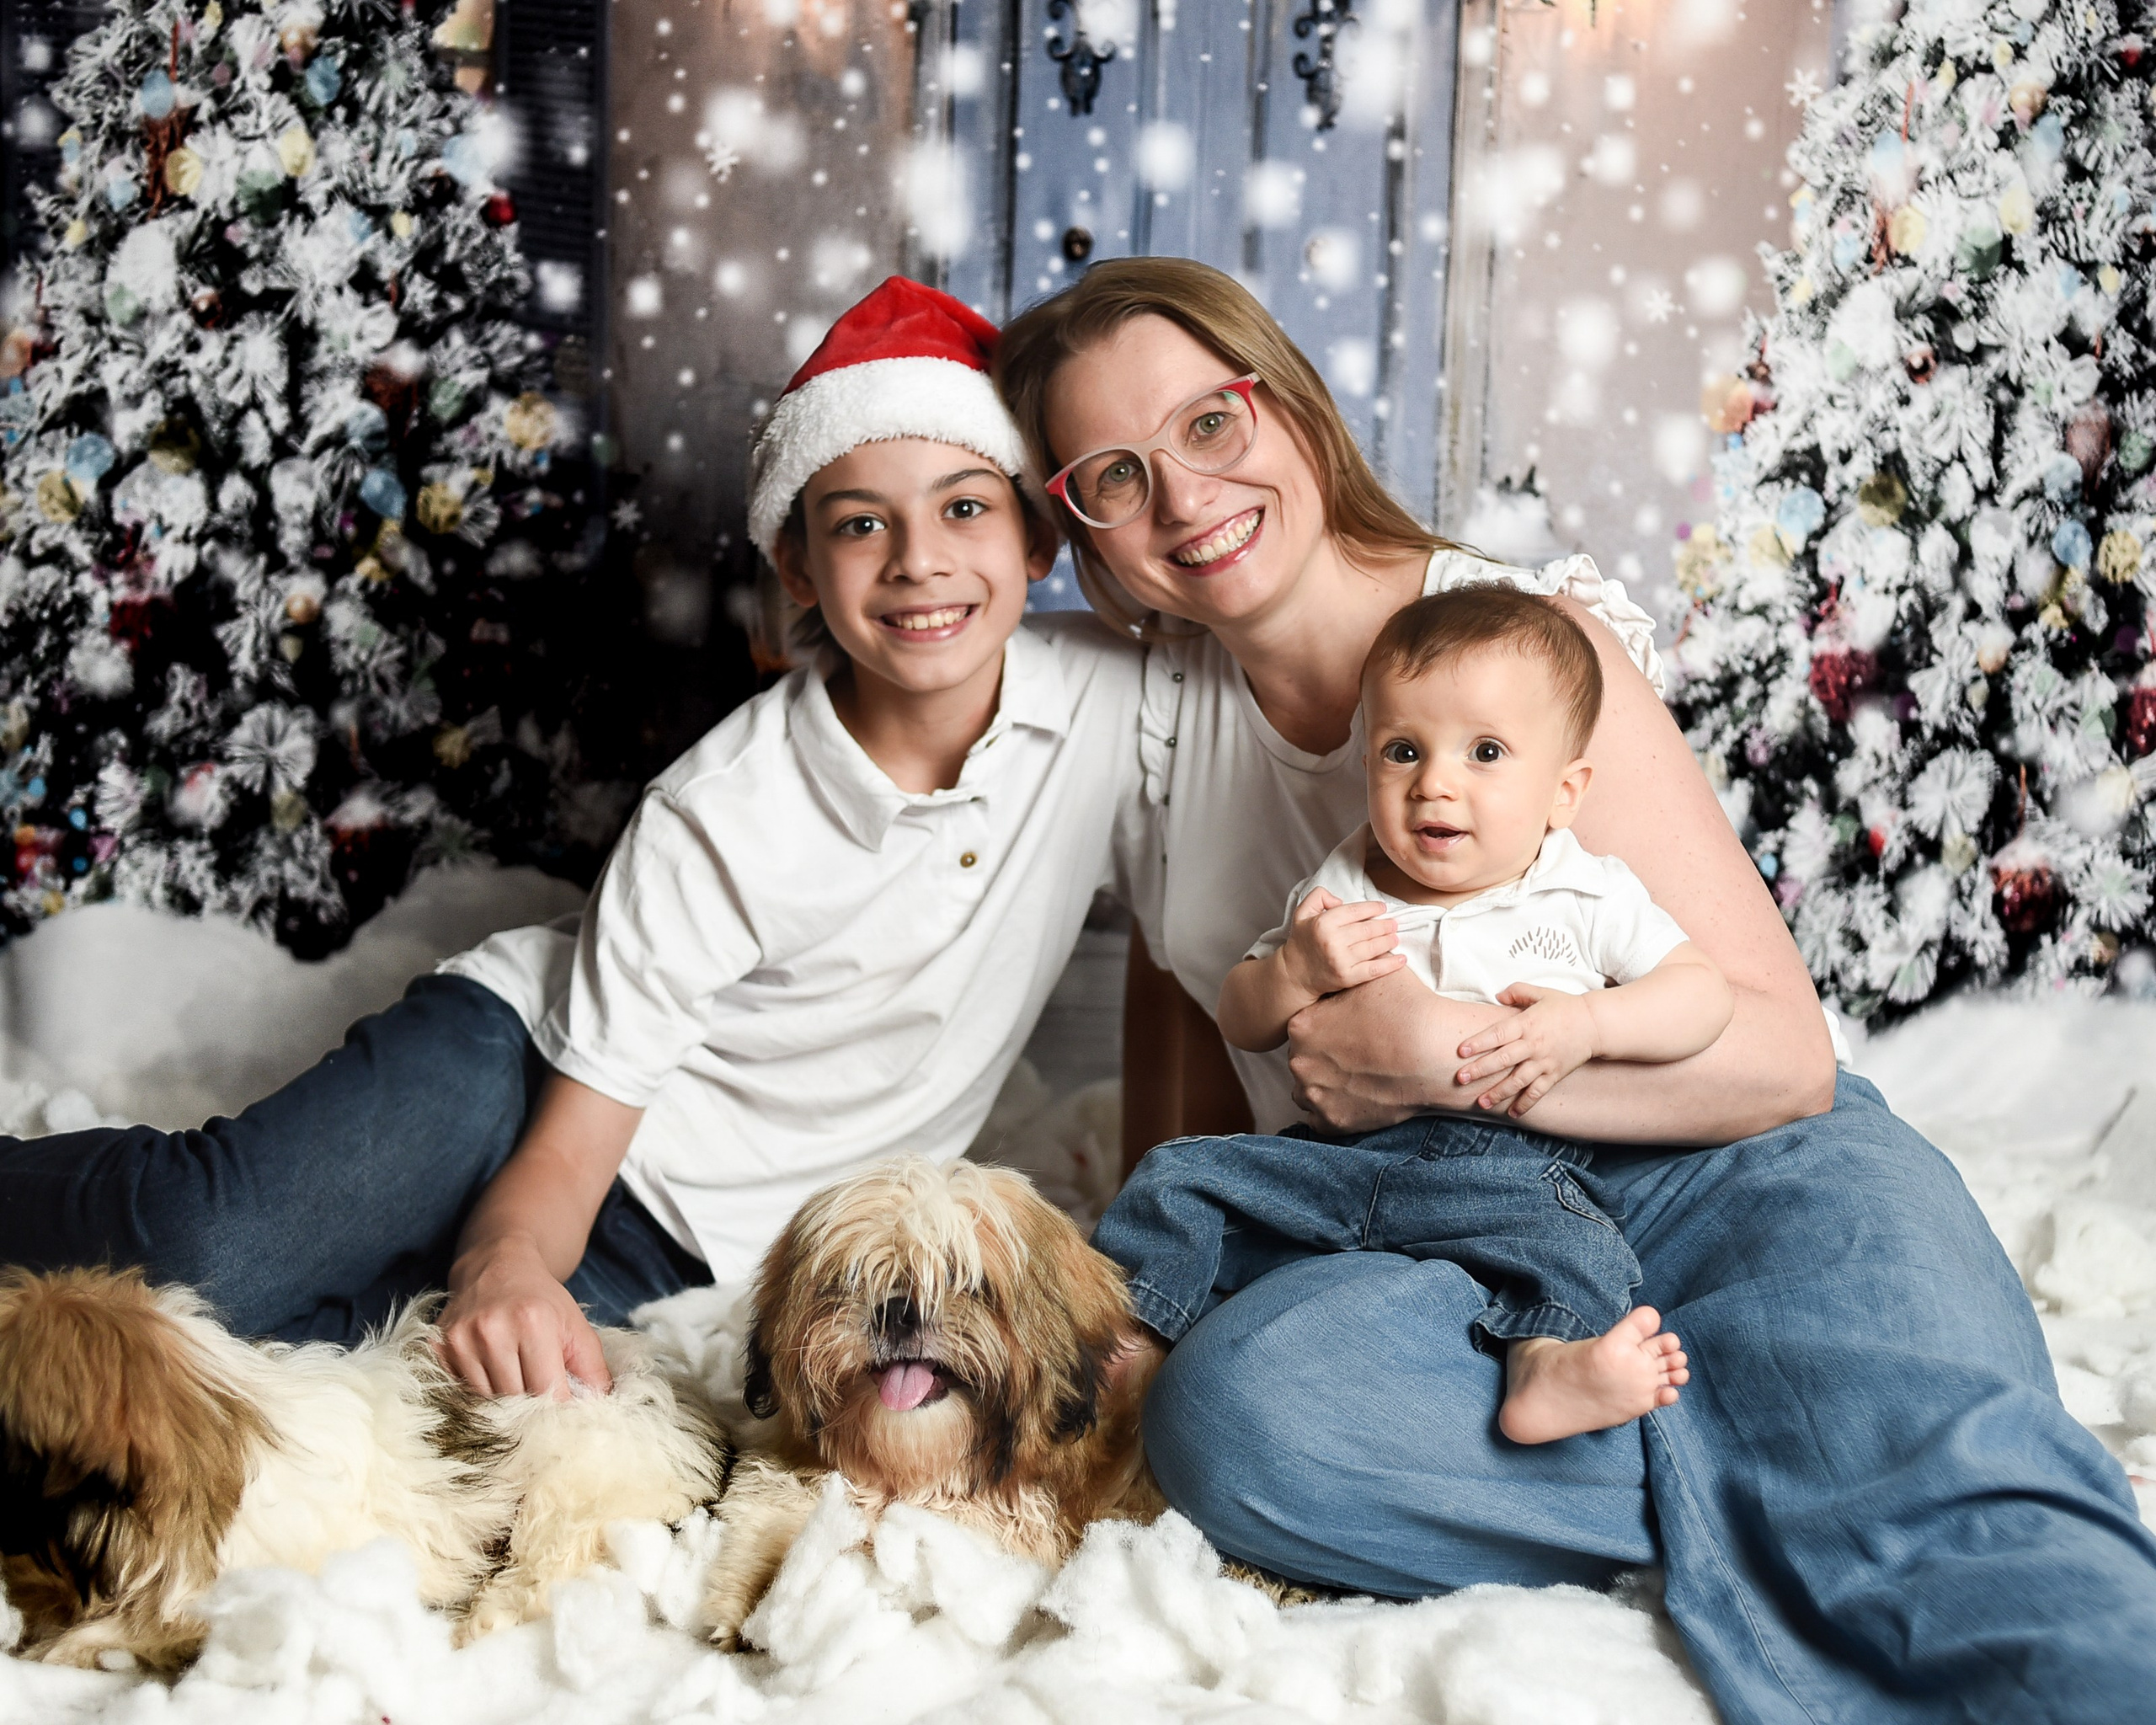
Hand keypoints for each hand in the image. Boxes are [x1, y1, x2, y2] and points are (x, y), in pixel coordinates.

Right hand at [439, 1234, 612, 1398]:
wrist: (498, 1266)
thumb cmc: (542, 1301)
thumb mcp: (577, 1326)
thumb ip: (593, 1369)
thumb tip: (597, 1410)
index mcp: (533, 1323)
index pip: (548, 1391)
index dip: (560, 1410)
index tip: (566, 1417)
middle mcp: (492, 1330)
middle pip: (515, 1400)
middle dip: (531, 1407)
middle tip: (540, 1400)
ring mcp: (460, 1339)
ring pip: (485, 1401)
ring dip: (502, 1402)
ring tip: (515, 1381)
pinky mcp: (438, 1346)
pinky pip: (459, 1390)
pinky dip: (477, 1392)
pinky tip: (489, 1373)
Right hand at [1278, 888, 1402, 999]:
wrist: (1294, 973)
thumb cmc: (1303, 940)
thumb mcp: (1302, 911)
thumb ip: (1319, 895)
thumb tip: (1340, 901)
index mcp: (1323, 923)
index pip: (1355, 911)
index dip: (1372, 908)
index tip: (1382, 908)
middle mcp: (1332, 941)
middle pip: (1367, 930)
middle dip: (1385, 926)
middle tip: (1394, 924)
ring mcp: (1341, 961)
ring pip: (1373, 947)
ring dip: (1389, 941)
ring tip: (1395, 937)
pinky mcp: (1347, 977)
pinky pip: (1374, 969)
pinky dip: (1391, 965)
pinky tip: (1402, 960)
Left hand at [1286, 968, 1509, 1130]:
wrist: (1435, 1055)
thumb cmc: (1406, 1012)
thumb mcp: (1377, 977)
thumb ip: (1356, 970)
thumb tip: (1354, 954)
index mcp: (1303, 1026)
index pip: (1305, 1026)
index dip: (1326, 1027)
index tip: (1347, 1030)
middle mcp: (1299, 1061)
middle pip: (1305, 1057)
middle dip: (1324, 1055)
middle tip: (1356, 1054)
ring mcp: (1313, 1094)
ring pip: (1308, 1088)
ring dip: (1324, 1083)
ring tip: (1355, 1077)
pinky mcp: (1331, 1122)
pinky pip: (1320, 1117)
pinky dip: (1334, 1109)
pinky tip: (1354, 1097)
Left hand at [1454, 984, 1595, 1116]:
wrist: (1595, 1024)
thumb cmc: (1565, 1007)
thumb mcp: (1540, 992)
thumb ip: (1517, 991)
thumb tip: (1497, 996)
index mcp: (1526, 1023)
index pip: (1498, 1034)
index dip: (1479, 1042)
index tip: (1461, 1051)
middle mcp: (1533, 1045)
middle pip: (1503, 1059)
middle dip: (1480, 1070)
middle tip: (1461, 1079)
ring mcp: (1544, 1062)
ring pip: (1518, 1080)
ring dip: (1498, 1092)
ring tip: (1481, 1102)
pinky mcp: (1554, 1074)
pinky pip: (1538, 1091)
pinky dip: (1526, 1103)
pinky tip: (1512, 1113)